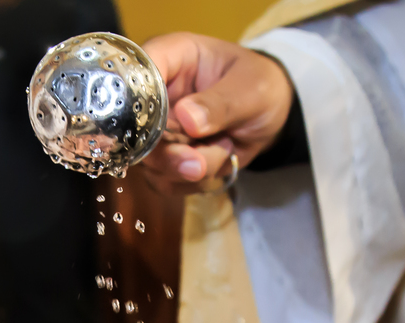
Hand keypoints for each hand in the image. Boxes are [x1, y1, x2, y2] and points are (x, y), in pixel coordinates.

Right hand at [139, 33, 294, 194]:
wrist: (270, 115)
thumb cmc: (258, 86)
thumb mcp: (250, 89)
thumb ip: (221, 103)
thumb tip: (187, 118)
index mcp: (169, 59)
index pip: (134, 75)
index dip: (136, 101)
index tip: (158, 127)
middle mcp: (154, 95)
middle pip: (135, 129)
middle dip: (171, 153)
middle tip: (199, 161)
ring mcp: (156, 130)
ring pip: (152, 163)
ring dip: (192, 168)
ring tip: (224, 147)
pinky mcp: (164, 158)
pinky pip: (166, 181)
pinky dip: (195, 181)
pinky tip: (217, 160)